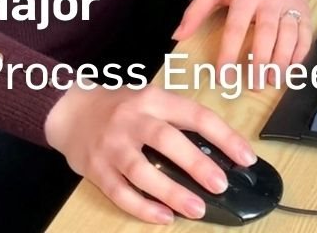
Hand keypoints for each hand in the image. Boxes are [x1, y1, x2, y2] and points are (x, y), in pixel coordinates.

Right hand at [44, 83, 255, 224]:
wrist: (70, 110)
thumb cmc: (121, 107)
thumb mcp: (150, 100)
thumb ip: (176, 120)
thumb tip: (215, 150)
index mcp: (154, 99)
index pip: (195, 114)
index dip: (223, 135)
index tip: (246, 156)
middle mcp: (133, 119)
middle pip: (167, 141)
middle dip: (196, 164)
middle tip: (220, 185)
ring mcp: (113, 145)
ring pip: (143, 171)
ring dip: (171, 193)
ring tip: (196, 209)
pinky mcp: (96, 169)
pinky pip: (120, 192)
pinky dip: (142, 207)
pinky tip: (163, 217)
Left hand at [172, 0, 311, 71]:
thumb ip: (196, 10)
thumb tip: (178, 35)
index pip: (236, 27)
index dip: (229, 54)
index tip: (224, 76)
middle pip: (267, 33)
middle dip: (261, 62)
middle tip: (254, 84)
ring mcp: (289, 3)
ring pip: (289, 35)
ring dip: (282, 61)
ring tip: (273, 80)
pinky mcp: (303, 8)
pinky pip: (305, 33)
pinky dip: (300, 52)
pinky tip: (291, 67)